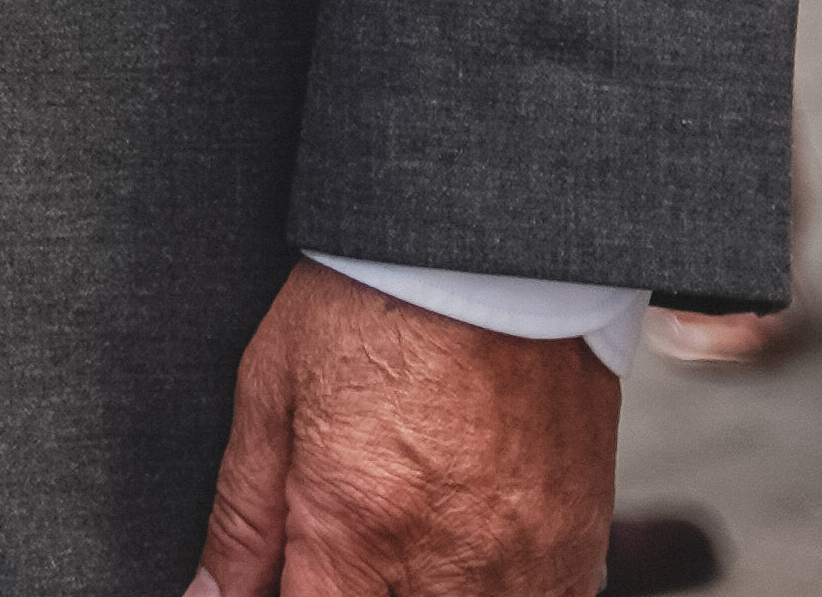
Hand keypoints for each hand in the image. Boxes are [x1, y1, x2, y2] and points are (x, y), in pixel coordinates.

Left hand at [185, 261, 614, 595]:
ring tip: (400, 533)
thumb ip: (243, 520)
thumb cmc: (370, 312)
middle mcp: (449, 562)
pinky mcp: (579, 554)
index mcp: (359, 525)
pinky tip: (460, 544)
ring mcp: (524, 566)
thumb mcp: (270, 398)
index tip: (282, 584)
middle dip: (356, 588)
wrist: (487, 258)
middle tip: (344, 548)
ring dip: (418, 589)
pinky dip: (488, 590)